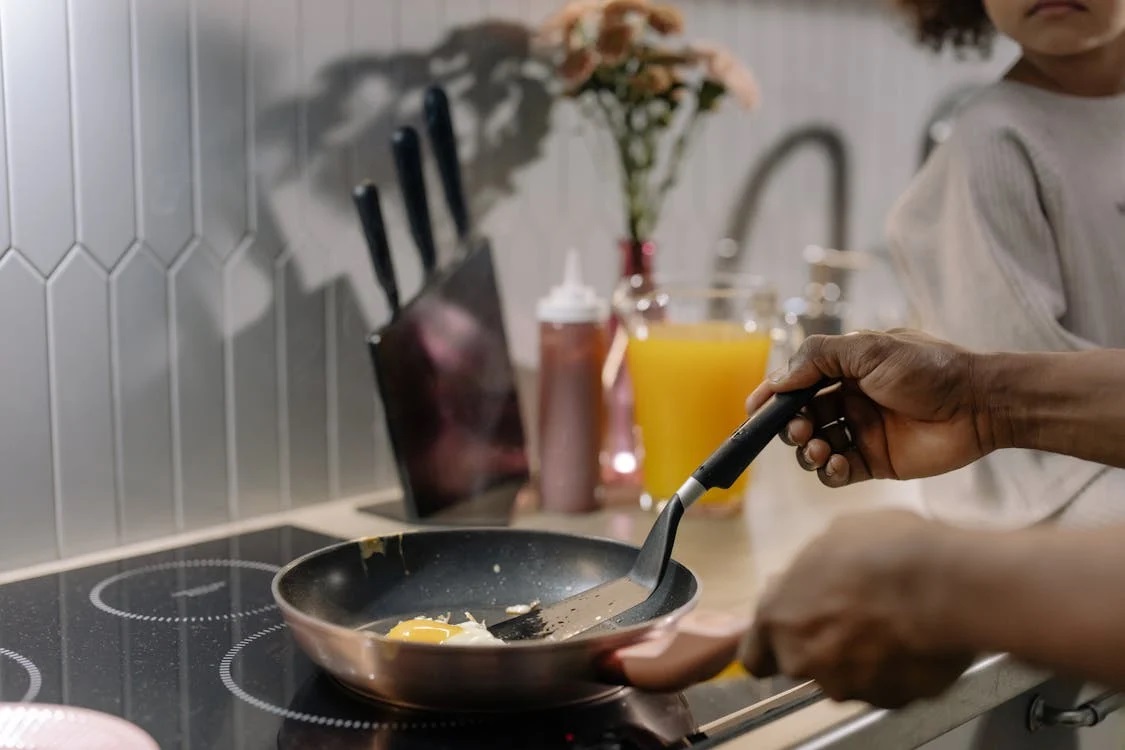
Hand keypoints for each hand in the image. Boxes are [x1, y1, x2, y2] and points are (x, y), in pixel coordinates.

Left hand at [740, 510, 975, 707]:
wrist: (944, 584)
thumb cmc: (880, 549)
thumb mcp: (830, 540)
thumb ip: (807, 574)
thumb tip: (808, 579)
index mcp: (778, 619)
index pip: (754, 656)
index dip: (773, 643)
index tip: (790, 630)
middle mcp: (804, 661)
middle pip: (801, 665)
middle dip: (820, 646)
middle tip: (851, 616)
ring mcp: (847, 686)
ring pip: (845, 678)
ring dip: (859, 657)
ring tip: (890, 622)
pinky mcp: (891, 700)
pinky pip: (886, 686)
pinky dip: (895, 669)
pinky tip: (913, 638)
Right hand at [746, 329, 990, 487]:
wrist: (979, 403)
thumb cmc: (928, 368)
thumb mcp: (869, 349)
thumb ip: (818, 357)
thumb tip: (778, 380)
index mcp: (845, 370)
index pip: (797, 384)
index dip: (772, 397)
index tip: (754, 411)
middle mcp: (849, 401)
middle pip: (800, 418)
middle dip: (789, 426)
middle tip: (798, 429)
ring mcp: (861, 433)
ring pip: (814, 447)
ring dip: (807, 450)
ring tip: (818, 448)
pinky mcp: (876, 462)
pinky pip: (838, 472)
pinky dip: (828, 471)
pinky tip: (836, 463)